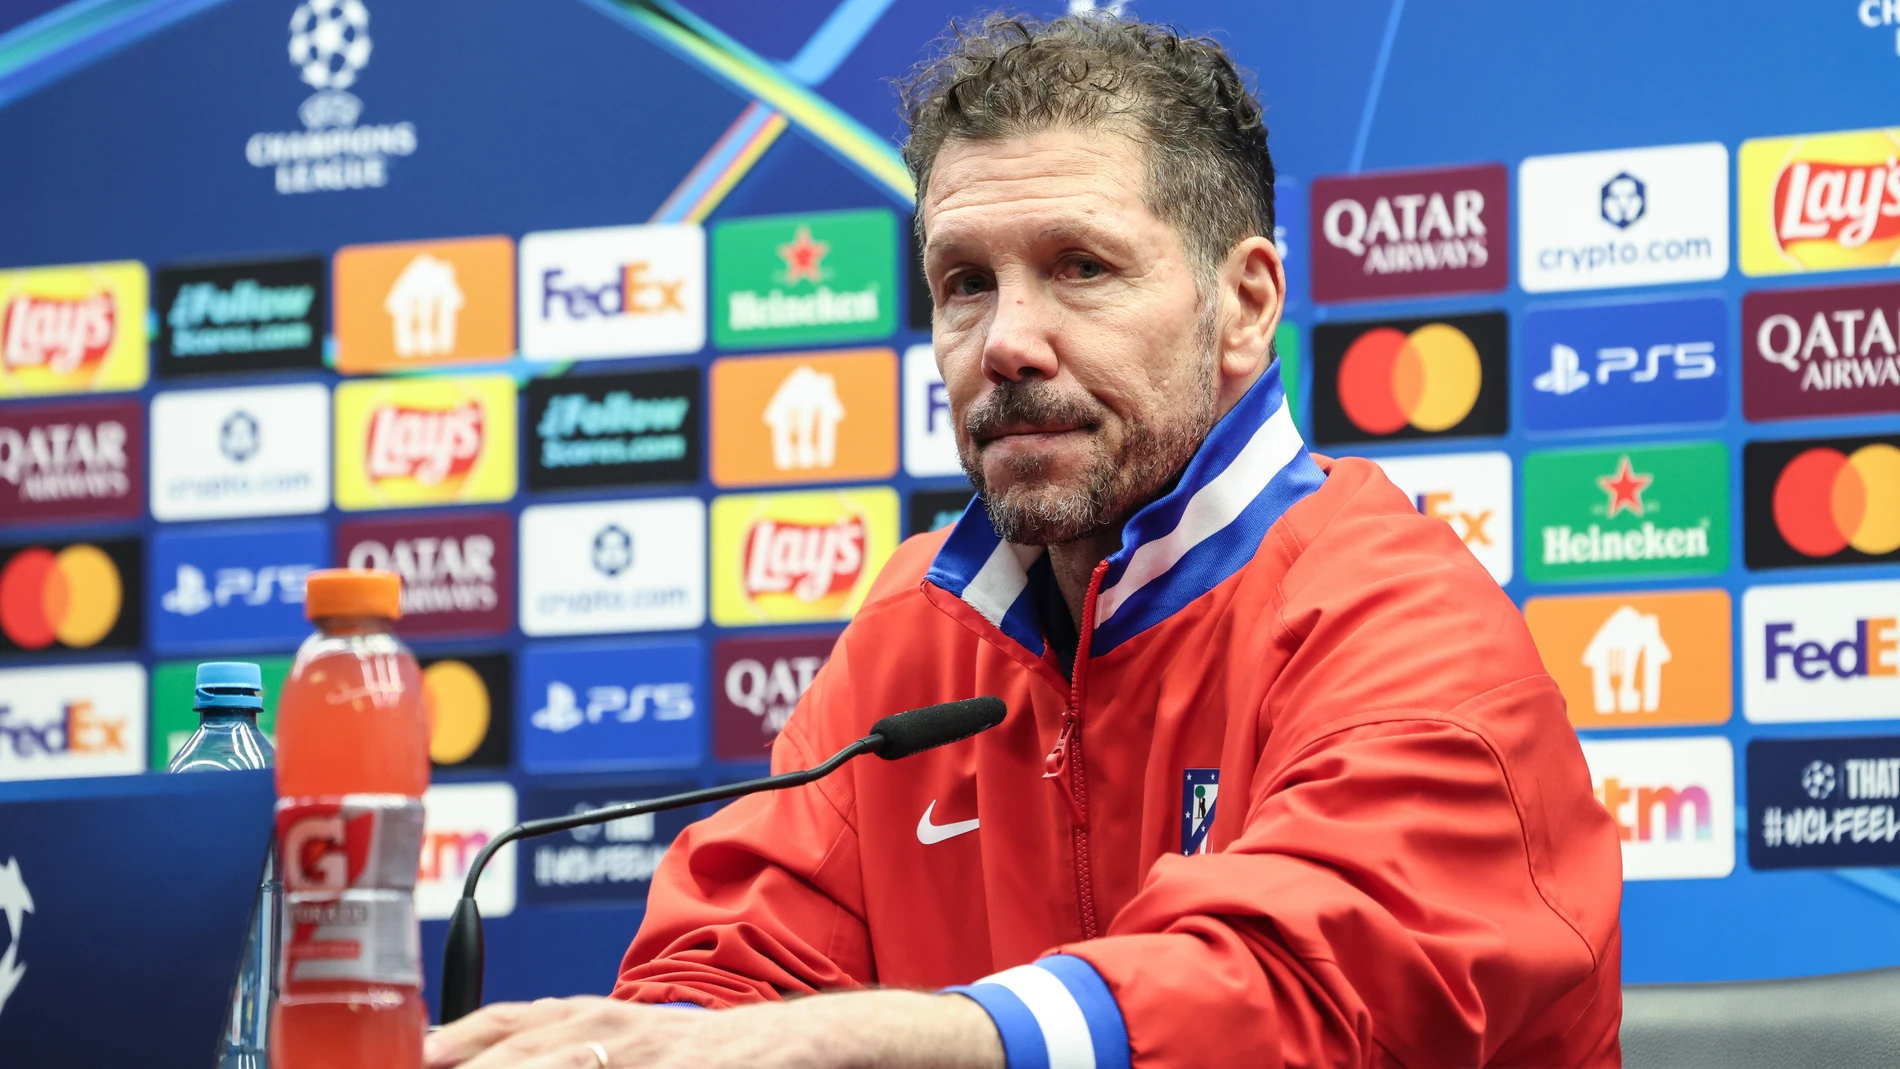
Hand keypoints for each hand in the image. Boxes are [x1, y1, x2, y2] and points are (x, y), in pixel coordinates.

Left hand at [423, 990, 1004, 1068]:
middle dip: (496, 1054)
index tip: (428, 1047)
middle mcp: (651, 1027)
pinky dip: (643, 1068)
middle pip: (559, 1035)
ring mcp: (692, 1049)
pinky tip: (625, 1068)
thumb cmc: (747, 1055)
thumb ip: (610, 1053)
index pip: (539, 1017)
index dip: (480, 1030)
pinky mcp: (738, 1065)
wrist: (844, 1039)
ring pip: (605, 1055)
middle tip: (439, 1061)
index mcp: (629, 1023)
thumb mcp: (668, 1051)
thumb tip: (539, 1056)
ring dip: (551, 1062)